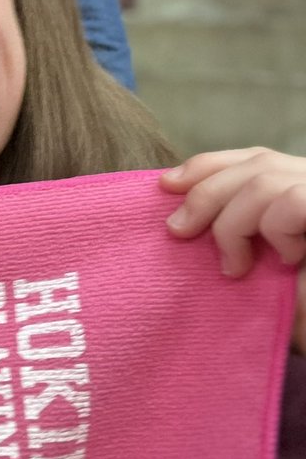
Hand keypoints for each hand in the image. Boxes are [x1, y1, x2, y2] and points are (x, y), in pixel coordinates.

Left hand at [162, 148, 305, 351]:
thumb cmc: (297, 302)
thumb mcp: (261, 259)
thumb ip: (238, 229)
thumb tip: (182, 218)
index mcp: (299, 186)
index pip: (254, 157)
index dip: (208, 165)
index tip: (167, 186)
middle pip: (257, 162)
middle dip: (206, 194)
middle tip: (178, 231)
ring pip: (266, 181)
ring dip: (233, 224)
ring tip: (234, 267)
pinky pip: (292, 202)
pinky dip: (275, 230)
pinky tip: (283, 260)